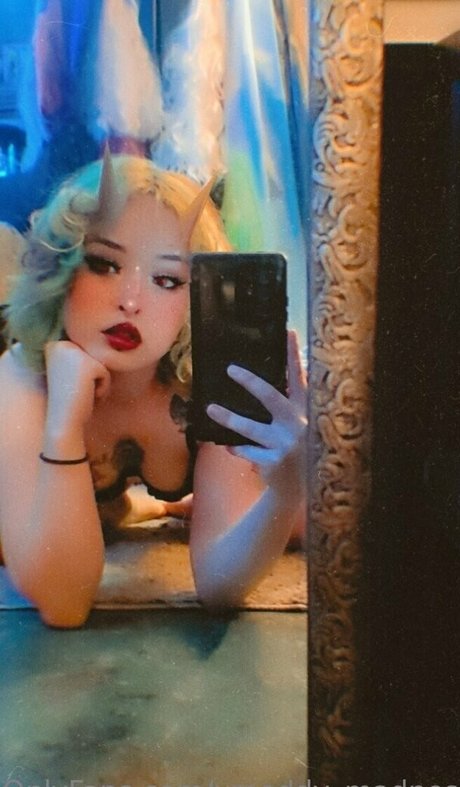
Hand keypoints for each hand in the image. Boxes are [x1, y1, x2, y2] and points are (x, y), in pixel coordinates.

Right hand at [44, 340, 110, 432]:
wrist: (63, 421)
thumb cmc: (69, 400)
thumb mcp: (72, 373)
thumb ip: (81, 359)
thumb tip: (98, 345)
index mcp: (55, 345)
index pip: (85, 352)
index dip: (82, 374)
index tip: (68, 385)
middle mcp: (62, 345)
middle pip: (93, 356)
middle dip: (90, 377)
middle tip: (74, 390)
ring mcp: (75, 354)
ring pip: (101, 364)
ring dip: (97, 383)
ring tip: (80, 393)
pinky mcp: (89, 366)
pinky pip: (106, 375)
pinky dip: (102, 388)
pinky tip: (87, 396)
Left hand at [206, 331, 307, 491]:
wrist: (297, 491)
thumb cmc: (295, 450)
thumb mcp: (298, 426)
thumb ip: (288, 406)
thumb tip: (262, 381)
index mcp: (305, 411)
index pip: (299, 379)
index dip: (294, 356)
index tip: (288, 333)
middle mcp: (298, 425)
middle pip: (271, 397)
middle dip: (250, 382)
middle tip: (230, 370)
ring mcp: (286, 444)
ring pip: (250, 427)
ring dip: (228, 418)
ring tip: (211, 409)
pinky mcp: (274, 462)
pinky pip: (247, 451)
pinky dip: (237, 449)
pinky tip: (231, 448)